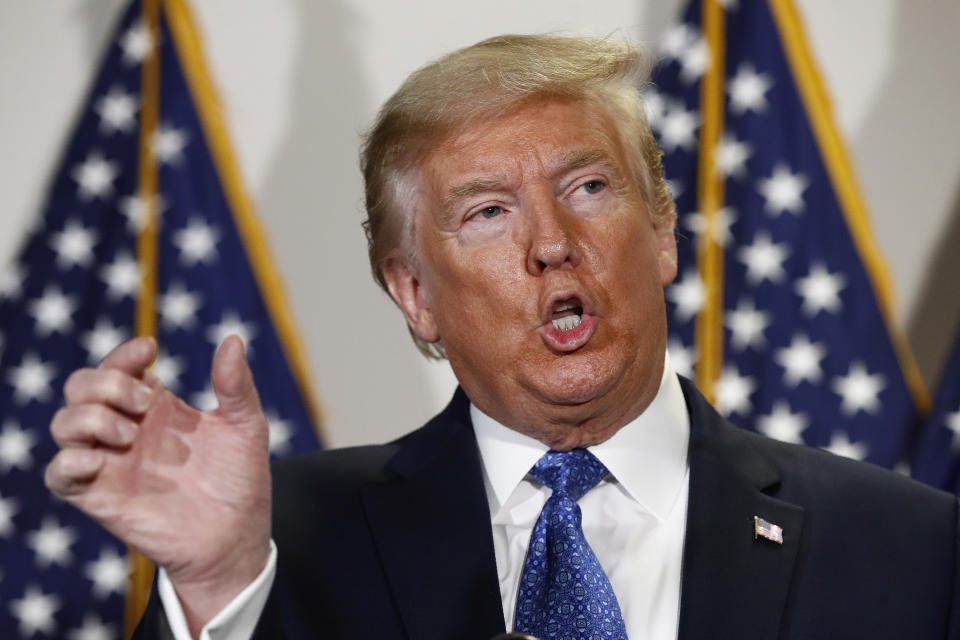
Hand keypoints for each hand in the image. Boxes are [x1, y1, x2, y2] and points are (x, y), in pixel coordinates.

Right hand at [45, 335, 270, 631]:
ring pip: (64, 423)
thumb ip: (236, 384)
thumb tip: (232, 338)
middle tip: (149, 403)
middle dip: (107, 383)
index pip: (118, 367)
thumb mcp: (246, 425)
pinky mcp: (101, 497)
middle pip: (81, 387)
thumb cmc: (240, 480)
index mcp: (157, 407)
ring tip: (131, 434)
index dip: (124, 354)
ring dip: (90, 417)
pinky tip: (99, 459)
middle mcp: (127, 429)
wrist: (237, 536)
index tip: (150, 350)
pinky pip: (59, 474)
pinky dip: (68, 461)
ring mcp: (111, 462)